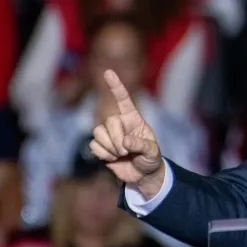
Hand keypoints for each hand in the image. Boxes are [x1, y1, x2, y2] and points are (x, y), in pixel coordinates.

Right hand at [89, 70, 164, 197]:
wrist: (143, 174)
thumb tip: (125, 142)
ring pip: (98, 132)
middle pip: (109, 121)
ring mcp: (108, 134)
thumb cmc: (151, 158)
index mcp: (134, 119)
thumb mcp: (152, 152)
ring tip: (121, 155)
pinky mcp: (100, 146)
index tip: (108, 72)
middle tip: (126, 152)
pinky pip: (93, 145)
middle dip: (116, 139)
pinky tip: (111, 159)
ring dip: (109, 148)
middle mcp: (119, 123)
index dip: (116, 86)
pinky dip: (102, 154)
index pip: (123, 99)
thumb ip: (141, 145)